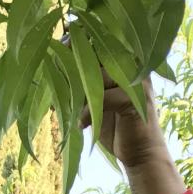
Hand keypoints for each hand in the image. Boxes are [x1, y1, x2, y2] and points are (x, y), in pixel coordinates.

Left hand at [60, 33, 168, 168]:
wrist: (138, 152)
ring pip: (98, 75)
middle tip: (56, 78)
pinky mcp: (135, 99)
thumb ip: (82, 81)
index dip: (74, 43)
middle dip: (72, 66)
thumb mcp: (93, 99)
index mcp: (123, 60)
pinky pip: (104, 98)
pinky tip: (82, 124)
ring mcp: (136, 80)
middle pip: (96, 53)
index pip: (97, 40)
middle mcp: (132, 64)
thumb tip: (54, 64)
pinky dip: (88, 112)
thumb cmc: (114, 125)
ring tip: (71, 109)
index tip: (55, 51)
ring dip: (79, 94)